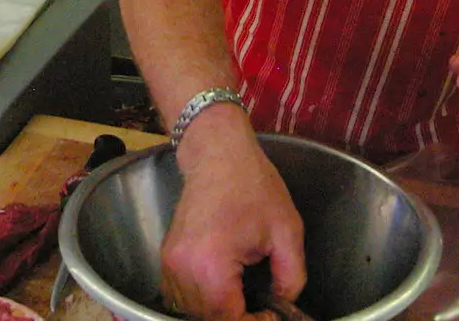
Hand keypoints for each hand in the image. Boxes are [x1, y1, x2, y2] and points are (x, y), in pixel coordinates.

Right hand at [160, 107, 305, 320]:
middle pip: (206, 318)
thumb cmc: (251, 185)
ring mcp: (170, 262)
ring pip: (190, 310)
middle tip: (262, 309)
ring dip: (217, 311)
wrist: (217, 154)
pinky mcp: (167, 256)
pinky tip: (223, 288)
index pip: (227, 319)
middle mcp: (183, 267)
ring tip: (244, 297)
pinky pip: (179, 295)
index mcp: (211, 263)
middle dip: (236, 318)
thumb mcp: (287, 231)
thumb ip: (290, 278)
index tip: (271, 314)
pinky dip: (200, 300)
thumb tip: (282, 305)